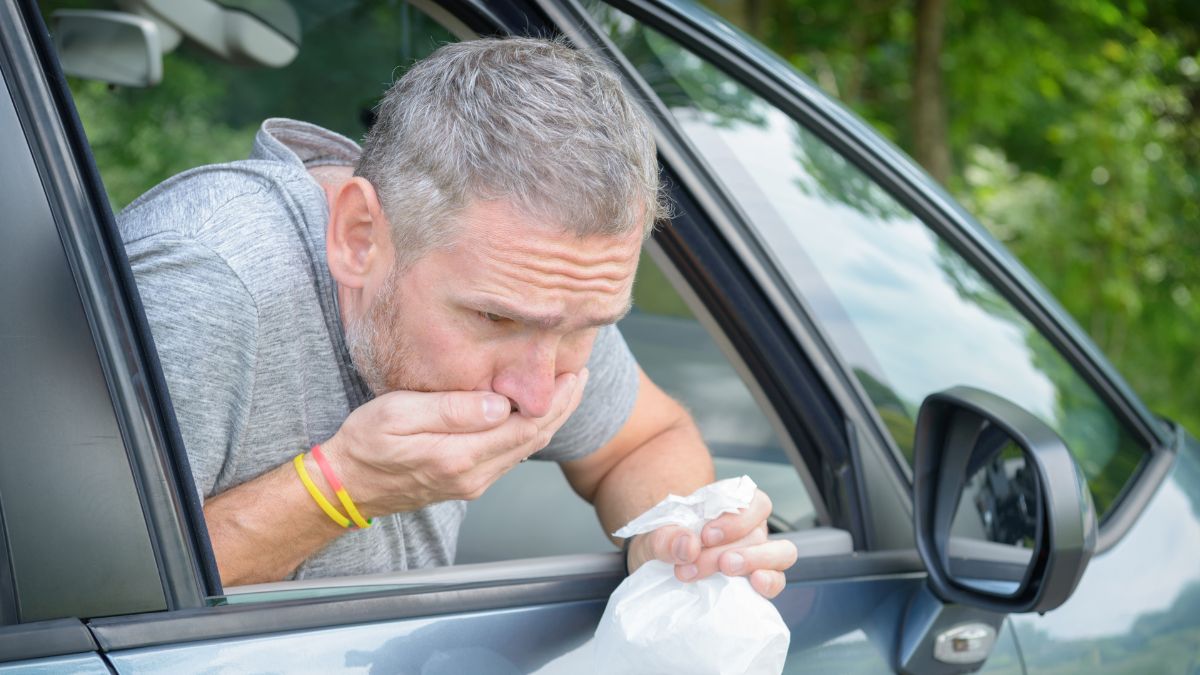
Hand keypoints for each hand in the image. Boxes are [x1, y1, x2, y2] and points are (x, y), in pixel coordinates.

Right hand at [321, 369, 588, 516]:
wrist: (346, 486)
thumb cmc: (364, 444)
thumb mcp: (398, 414)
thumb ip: (451, 410)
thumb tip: (500, 405)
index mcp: (460, 456)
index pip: (526, 426)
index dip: (556, 399)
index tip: (572, 371)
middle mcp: (473, 476)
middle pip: (534, 439)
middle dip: (563, 406)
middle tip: (579, 374)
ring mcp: (472, 482)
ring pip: (525, 449)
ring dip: (550, 418)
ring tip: (565, 388)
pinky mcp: (467, 481)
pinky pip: (509, 455)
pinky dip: (530, 431)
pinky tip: (533, 411)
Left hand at [625, 489, 797, 598]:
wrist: (656, 567)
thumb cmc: (663, 543)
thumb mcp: (652, 537)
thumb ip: (665, 537)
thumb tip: (687, 544)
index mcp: (729, 506)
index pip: (753, 501)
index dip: (735, 518)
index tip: (706, 535)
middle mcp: (749, 527)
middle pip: (757, 532)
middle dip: (727, 549)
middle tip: (695, 564)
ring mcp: (756, 554)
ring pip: (780, 552)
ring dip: (755, 560)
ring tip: (725, 569)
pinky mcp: (757, 580)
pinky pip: (777, 579)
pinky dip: (770, 582)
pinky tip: (755, 584)